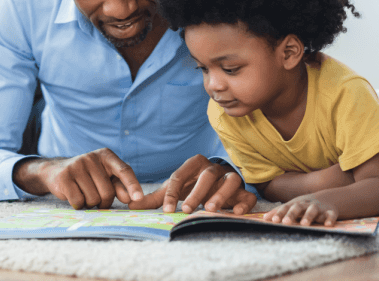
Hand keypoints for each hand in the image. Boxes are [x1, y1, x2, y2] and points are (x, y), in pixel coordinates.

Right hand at [13, 148, 143, 208]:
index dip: (133, 185)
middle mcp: (92, 157)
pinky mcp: (64, 177)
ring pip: (93, 199)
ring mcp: (77, 166)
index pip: (124, 170)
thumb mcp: (105, 176)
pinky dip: (78, 205)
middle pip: (108, 192)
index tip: (139, 199)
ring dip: (90, 204)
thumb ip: (119, 185)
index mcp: (106, 155)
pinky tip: (74, 196)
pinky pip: (78, 201)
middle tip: (96, 198)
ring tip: (84, 194)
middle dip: (104, 202)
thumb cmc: (88, 176)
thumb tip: (131, 198)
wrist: (56, 171)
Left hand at [128, 154, 256, 214]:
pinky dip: (242, 203)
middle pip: (206, 175)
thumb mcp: (174, 191)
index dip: (172, 192)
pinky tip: (234, 213)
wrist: (217, 185)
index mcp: (193, 165)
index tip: (167, 210)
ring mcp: (230, 178)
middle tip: (186, 209)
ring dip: (220, 194)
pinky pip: (247, 195)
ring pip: (229, 180)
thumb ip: (155, 198)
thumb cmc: (191, 188)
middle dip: (196, 192)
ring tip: (210, 209)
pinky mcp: (243, 192)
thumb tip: (131, 204)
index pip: (180, 175)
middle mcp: (213, 168)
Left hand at [263, 194, 338, 226]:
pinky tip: (328, 225)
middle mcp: (306, 204)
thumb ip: (279, 212)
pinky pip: (331, 215)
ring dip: (308, 216)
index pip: (285, 208)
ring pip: (313, 210)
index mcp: (295, 204)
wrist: (327, 199)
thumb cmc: (304, 206)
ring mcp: (318, 208)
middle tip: (285, 223)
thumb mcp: (292, 206)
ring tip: (304, 224)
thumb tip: (264, 219)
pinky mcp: (330, 212)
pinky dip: (330, 219)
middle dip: (291, 215)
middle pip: (297, 207)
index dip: (279, 214)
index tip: (273, 221)